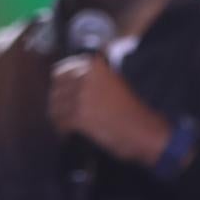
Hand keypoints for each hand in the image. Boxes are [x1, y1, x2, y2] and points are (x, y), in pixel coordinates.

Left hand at [47, 54, 171, 165]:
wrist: (144, 130)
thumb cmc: (133, 108)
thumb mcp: (115, 81)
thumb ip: (94, 76)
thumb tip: (70, 79)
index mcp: (93, 65)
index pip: (62, 71)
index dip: (61, 85)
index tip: (64, 95)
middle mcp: (84, 77)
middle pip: (56, 89)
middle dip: (59, 102)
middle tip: (64, 113)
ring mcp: (80, 96)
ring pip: (55, 106)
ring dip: (59, 116)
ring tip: (66, 125)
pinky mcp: (78, 116)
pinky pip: (60, 122)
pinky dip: (63, 130)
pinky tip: (69, 134)